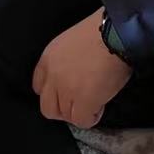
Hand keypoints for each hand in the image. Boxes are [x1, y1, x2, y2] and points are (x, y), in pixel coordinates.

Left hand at [31, 9, 131, 128]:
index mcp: (48, 59)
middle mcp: (52, 77)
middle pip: (48, 107)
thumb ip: (65, 62)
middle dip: (63, 109)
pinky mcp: (83, 101)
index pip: (38, 86)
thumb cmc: (100, 32)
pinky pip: (81, 121)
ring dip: (79, 112)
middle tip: (80, 102)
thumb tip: (73, 76)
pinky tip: (100, 106)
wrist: (115, 34)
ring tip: (94, 101)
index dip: (54, 92)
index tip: (67, 92)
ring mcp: (66, 90)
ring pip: (65, 116)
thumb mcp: (71, 42)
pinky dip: (91, 117)